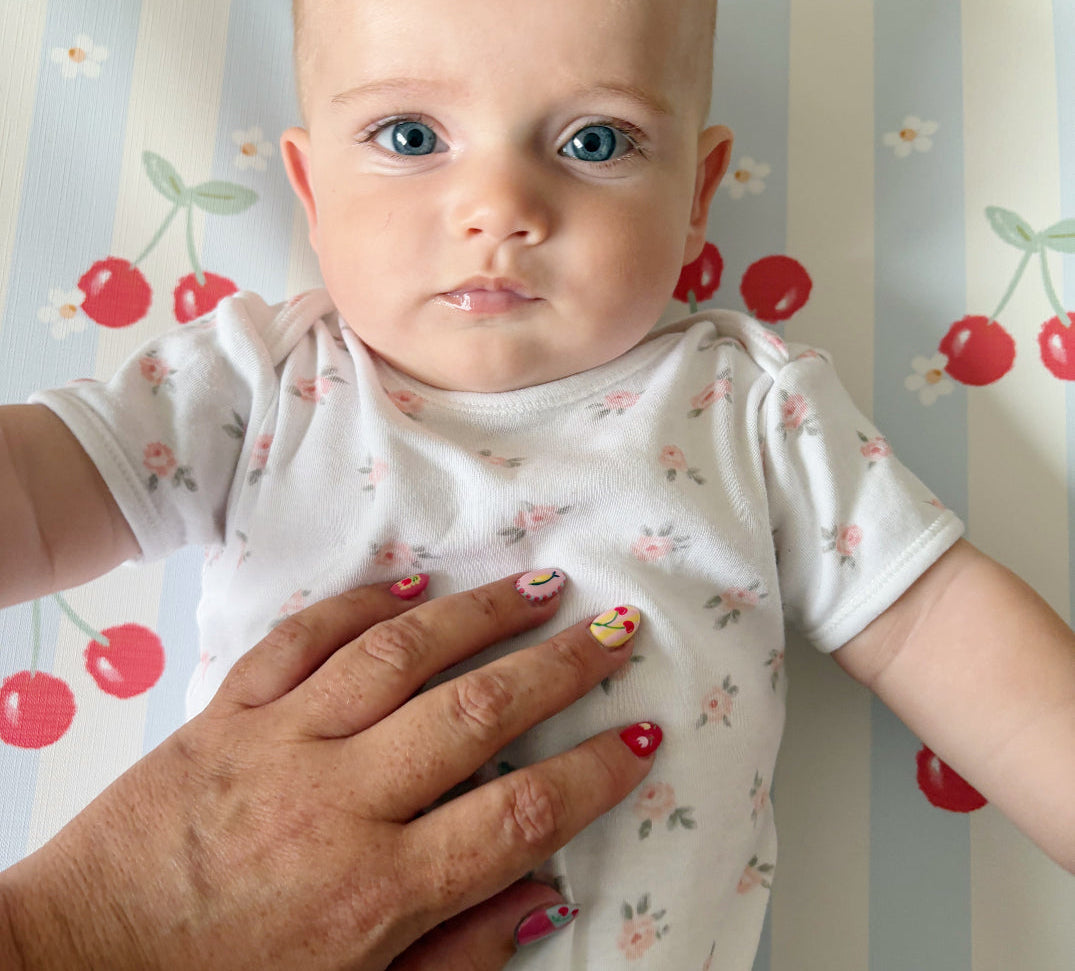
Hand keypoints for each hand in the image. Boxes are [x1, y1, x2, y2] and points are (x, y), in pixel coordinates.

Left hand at [0, 571, 657, 969]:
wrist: (77, 963)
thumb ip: (456, 950)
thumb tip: (545, 892)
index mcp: (374, 890)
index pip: (517, 817)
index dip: (593, 776)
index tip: (642, 738)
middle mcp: (335, 803)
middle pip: (474, 713)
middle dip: (559, 668)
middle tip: (614, 631)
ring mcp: (278, 743)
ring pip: (398, 654)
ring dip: (478, 614)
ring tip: (537, 585)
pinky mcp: (227, 709)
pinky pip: (303, 638)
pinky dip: (361, 602)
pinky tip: (412, 584)